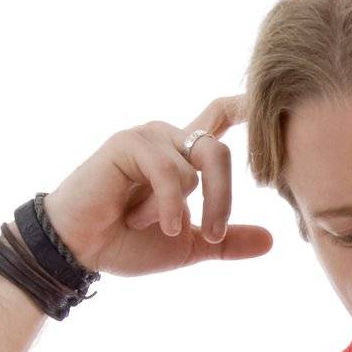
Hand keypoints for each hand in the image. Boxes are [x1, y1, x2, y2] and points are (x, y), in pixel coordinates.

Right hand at [39, 94, 272, 275]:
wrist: (80, 250)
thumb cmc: (127, 242)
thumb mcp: (188, 246)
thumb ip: (226, 241)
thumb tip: (271, 241)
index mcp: (183, 157)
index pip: (220, 117)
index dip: (245, 106)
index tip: (268, 101)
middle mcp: (169, 139)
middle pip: (219, 151)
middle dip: (223, 198)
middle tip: (214, 234)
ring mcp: (149, 138)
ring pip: (198, 164)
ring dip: (182, 208)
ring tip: (150, 224)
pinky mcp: (129, 143)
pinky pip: (170, 172)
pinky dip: (166, 204)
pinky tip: (145, 221)